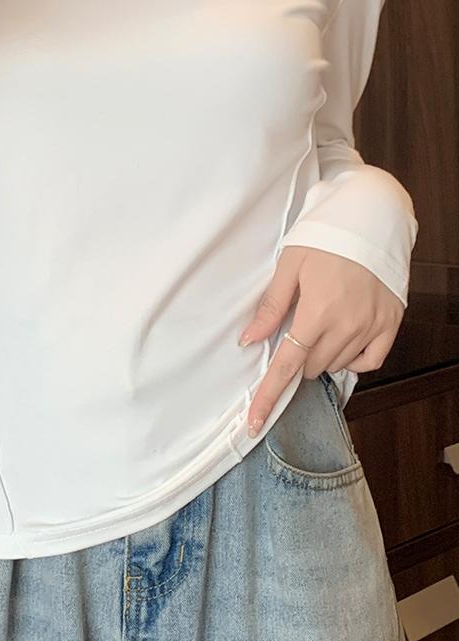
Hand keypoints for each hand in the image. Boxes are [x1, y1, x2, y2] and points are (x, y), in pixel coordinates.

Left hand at [238, 245, 404, 436]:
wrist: (372, 219)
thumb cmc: (326, 238)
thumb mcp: (289, 266)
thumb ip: (271, 307)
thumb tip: (249, 341)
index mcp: (317, 312)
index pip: (288, 365)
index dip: (269, 395)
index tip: (255, 421)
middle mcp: (347, 325)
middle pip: (311, 367)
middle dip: (298, 358)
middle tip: (298, 330)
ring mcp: (372, 326)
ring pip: (337, 365)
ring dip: (323, 356)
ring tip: (322, 324)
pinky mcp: (391, 323)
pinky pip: (370, 361)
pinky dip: (354, 359)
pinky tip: (345, 340)